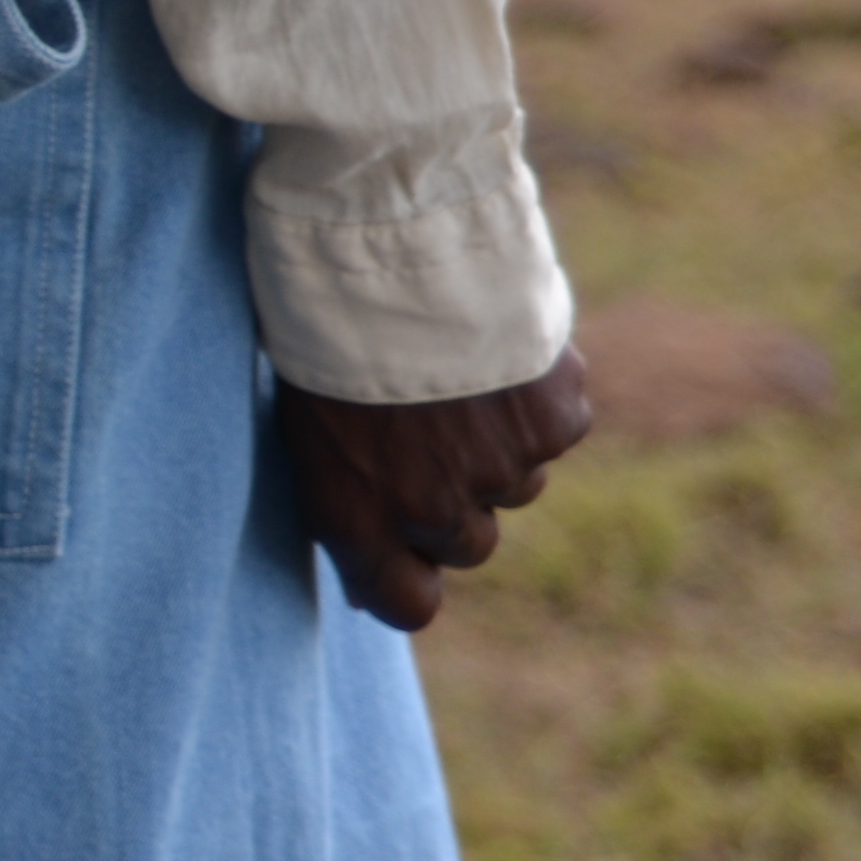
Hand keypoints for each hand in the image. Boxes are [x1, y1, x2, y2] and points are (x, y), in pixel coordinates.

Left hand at [278, 349, 596, 630]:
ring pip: (516, 483)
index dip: (411, 583)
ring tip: (455, 377)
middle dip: (455, 502)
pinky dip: (537, 398)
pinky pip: (555, 428)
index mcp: (359, 517)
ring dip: (494, 445)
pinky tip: (498, 354)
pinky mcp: (554, 423)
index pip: (406, 604)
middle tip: (427, 433)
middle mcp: (434, 510)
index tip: (409, 563)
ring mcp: (501, 468)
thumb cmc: (323, 336)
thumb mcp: (305, 428)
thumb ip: (348, 500)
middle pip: (469, 543)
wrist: (384, 257)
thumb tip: (374, 573)